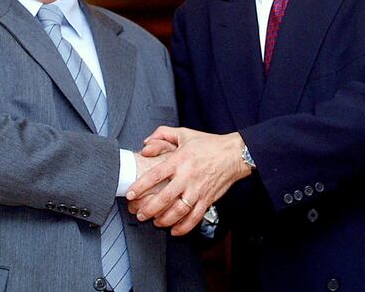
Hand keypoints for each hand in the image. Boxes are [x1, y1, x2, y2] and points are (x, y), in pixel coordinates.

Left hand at [126, 126, 251, 235]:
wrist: (234, 154)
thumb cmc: (208, 144)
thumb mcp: (184, 133)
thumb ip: (162, 134)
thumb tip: (145, 145)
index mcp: (179, 160)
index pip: (155, 175)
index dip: (140, 186)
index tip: (130, 195)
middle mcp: (188, 176)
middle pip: (164, 197)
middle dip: (149, 209)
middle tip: (139, 214)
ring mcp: (198, 189)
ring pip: (178, 211)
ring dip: (164, 220)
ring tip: (155, 222)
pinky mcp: (208, 199)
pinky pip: (194, 217)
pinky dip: (184, 227)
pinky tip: (174, 230)